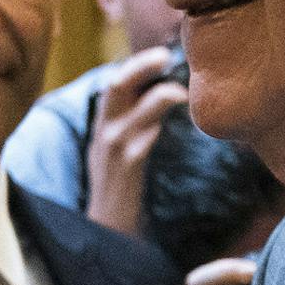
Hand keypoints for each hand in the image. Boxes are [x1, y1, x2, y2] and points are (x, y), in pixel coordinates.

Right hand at [85, 48, 188, 235]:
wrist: (108, 231)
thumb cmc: (122, 190)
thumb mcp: (122, 151)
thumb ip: (136, 124)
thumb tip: (163, 97)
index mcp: (103, 126)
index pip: (115, 85)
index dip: (136, 65)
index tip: (161, 54)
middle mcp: (103, 133)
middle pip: (115, 86)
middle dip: (140, 66)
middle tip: (166, 55)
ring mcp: (112, 149)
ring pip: (129, 108)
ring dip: (158, 93)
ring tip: (181, 89)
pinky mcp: (126, 167)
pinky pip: (141, 136)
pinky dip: (159, 120)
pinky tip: (178, 116)